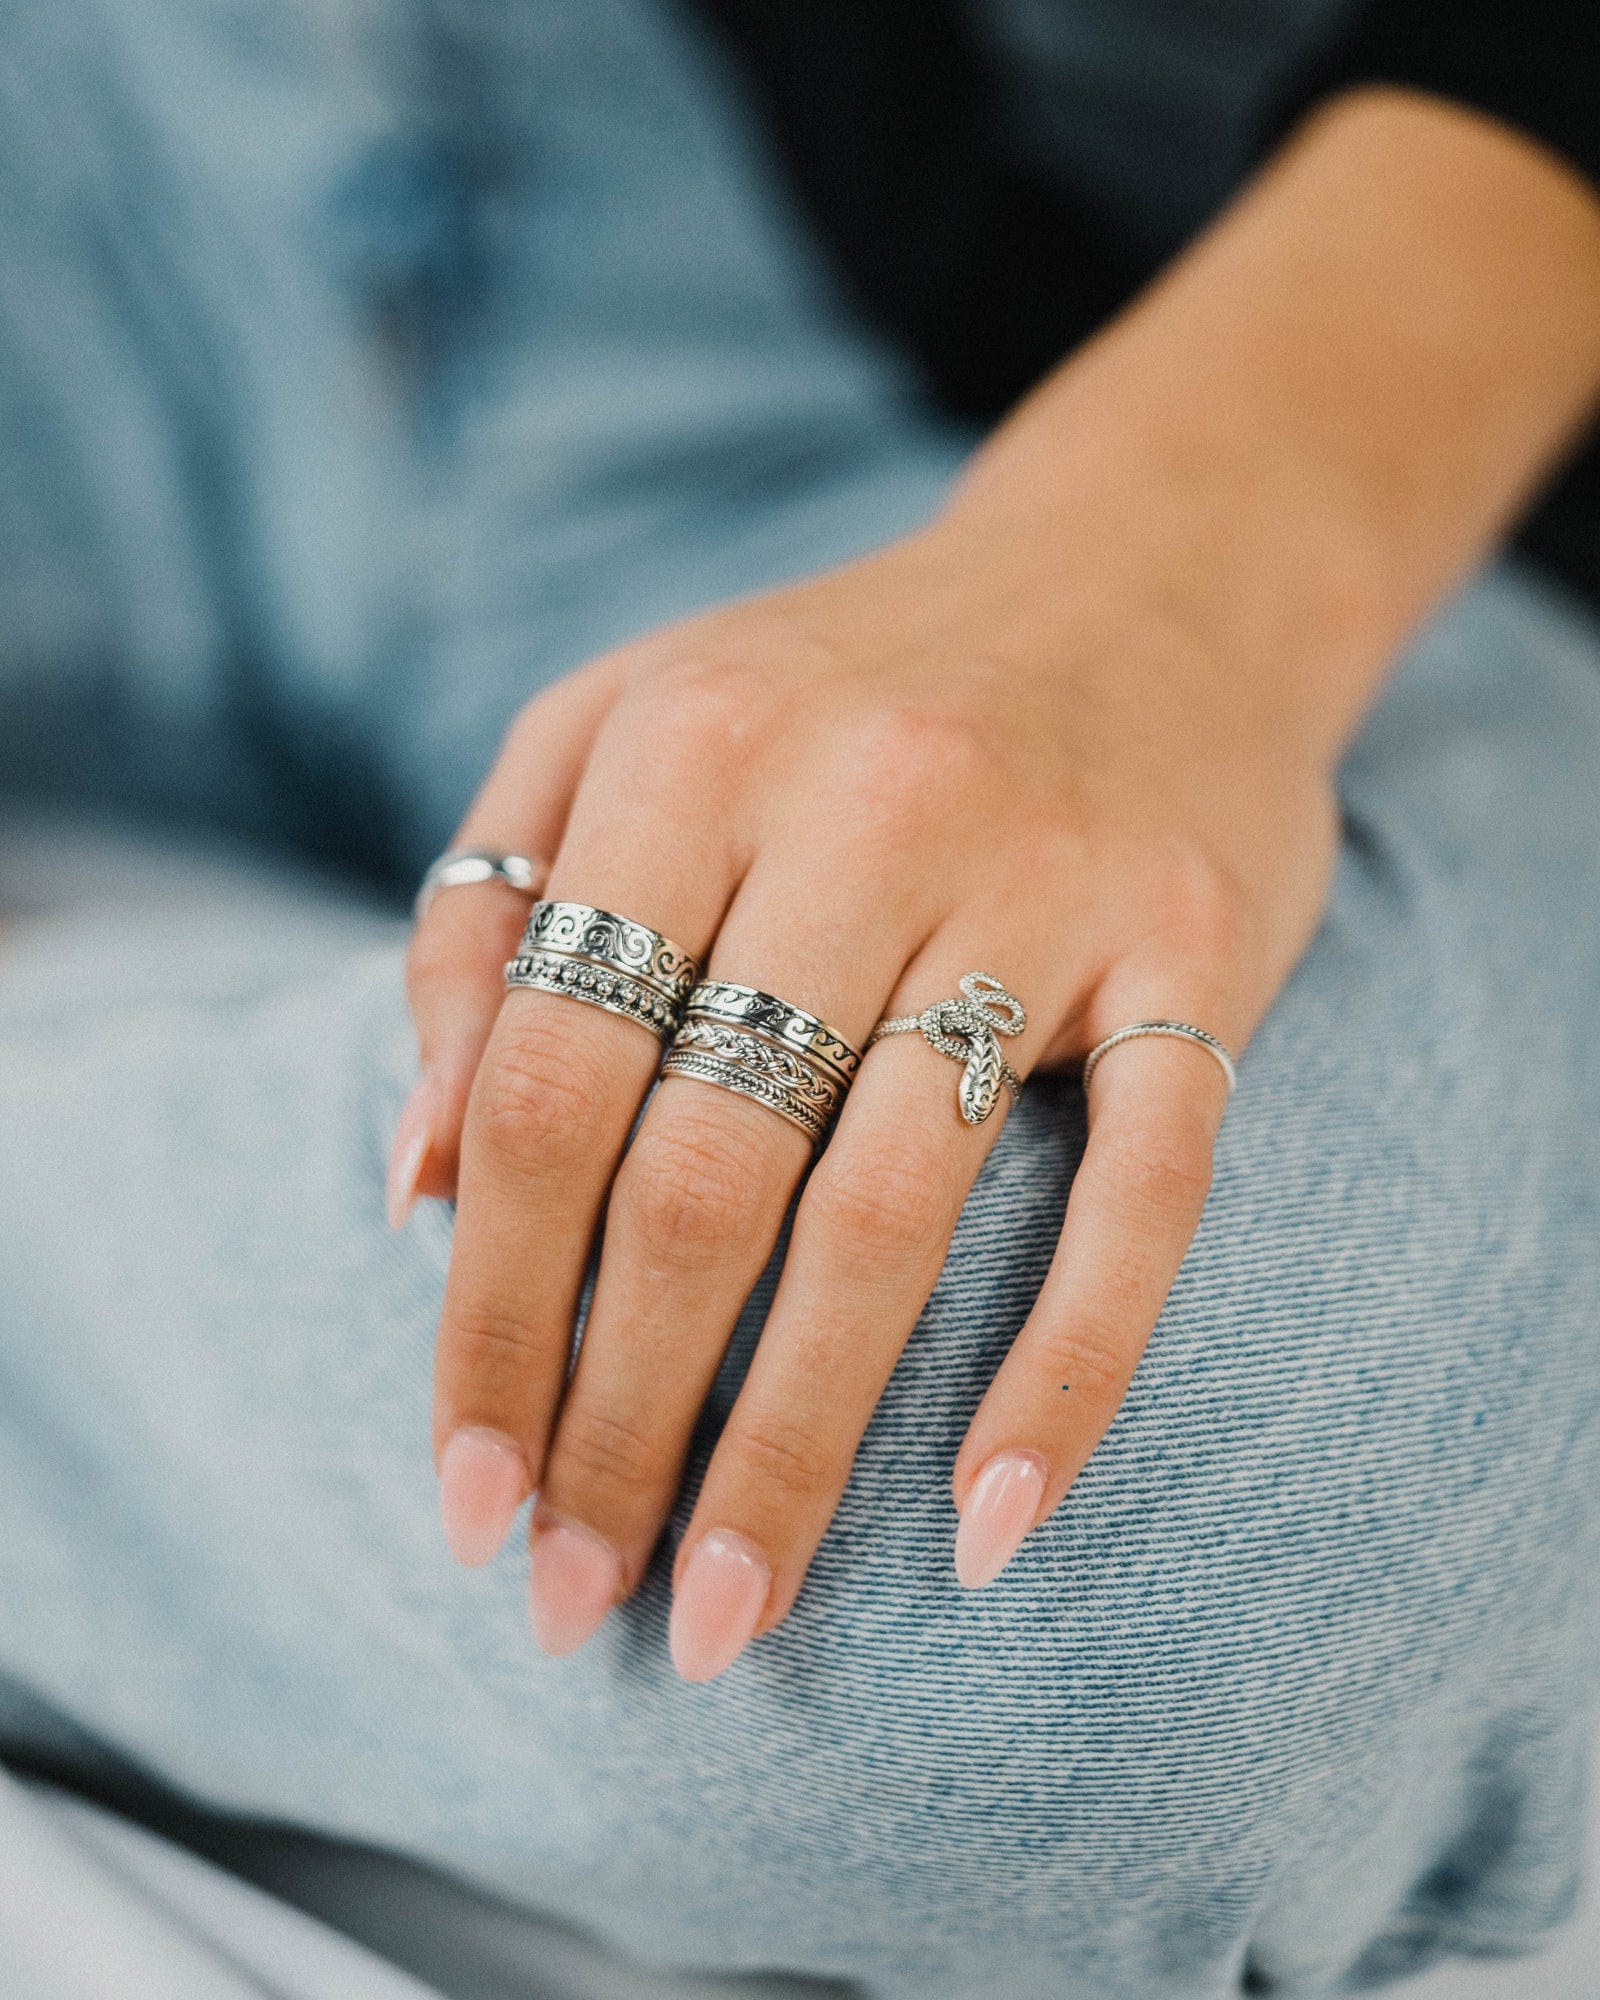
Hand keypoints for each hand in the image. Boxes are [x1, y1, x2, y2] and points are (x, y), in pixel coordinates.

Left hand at [402, 497, 1337, 1677]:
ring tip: (728, 1606)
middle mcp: (863, 808)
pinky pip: (1143, 1194)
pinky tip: (989, 1526)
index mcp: (691, 752)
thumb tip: (418, 1187)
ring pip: (892, 1214)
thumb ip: (487, 930)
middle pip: (701, 1178)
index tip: (466, 1494)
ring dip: (795, 1443)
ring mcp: (1047, 882)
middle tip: (577, 1596)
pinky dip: (1067, 1369)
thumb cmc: (844, 683)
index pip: (550, 1091)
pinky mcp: (1198, 945)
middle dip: (617, 1418)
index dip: (490, 1315)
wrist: (1149, 570)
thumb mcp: (620, 730)